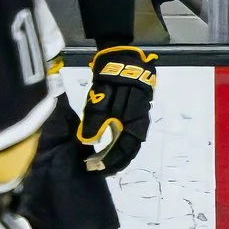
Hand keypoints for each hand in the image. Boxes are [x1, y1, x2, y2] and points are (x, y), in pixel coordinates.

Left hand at [77, 45, 157, 175]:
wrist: (123, 59)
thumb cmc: (112, 79)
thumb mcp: (100, 98)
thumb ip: (96, 120)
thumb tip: (89, 142)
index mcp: (133, 121)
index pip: (123, 150)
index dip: (109, 161)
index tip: (93, 168)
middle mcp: (140, 124)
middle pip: (130, 151)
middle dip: (115, 163)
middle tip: (98, 170)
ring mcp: (140, 119)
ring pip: (131, 145)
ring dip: (118, 156)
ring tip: (104, 164)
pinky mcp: (136, 115)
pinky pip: (130, 137)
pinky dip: (121, 146)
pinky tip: (111, 149)